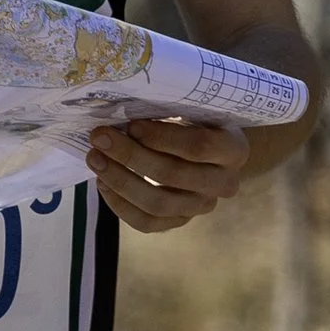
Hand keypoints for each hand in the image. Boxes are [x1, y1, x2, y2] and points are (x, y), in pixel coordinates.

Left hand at [86, 113, 250, 231]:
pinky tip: (102, 182)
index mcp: (233, 149)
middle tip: (100, 137)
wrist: (205, 150)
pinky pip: (147, 223)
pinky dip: (120, 205)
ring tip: (95, 158)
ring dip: (120, 181)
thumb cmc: (195, 121)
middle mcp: (224, 183)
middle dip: (131, 156)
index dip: (162, 137)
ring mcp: (202, 207)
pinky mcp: (180, 222)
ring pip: (158, 204)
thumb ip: (170, 109)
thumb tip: (124, 107)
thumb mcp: (193, 109)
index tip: (131, 124)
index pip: (199, 146)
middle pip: (174, 175)